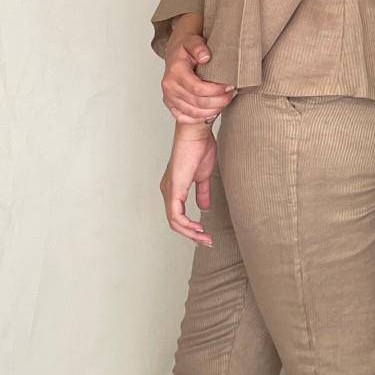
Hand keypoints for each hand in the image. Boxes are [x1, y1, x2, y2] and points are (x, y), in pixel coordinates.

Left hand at [160, 123, 217, 245]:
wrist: (196, 133)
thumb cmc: (200, 147)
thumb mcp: (204, 176)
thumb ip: (202, 193)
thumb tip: (204, 208)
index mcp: (173, 187)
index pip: (178, 215)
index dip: (191, 228)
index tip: (206, 233)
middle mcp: (167, 191)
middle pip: (175, 222)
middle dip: (192, 235)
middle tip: (207, 241)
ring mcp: (169, 191)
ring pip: (174, 223)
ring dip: (191, 233)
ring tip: (205, 238)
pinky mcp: (174, 190)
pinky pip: (176, 216)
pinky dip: (187, 226)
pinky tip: (198, 228)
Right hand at [162, 29, 237, 123]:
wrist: (175, 54)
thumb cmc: (185, 48)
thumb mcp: (192, 41)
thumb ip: (198, 47)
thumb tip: (205, 56)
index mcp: (175, 71)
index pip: (197, 88)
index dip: (216, 91)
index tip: (229, 87)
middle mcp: (170, 87)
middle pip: (198, 103)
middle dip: (218, 101)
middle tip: (231, 95)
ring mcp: (169, 98)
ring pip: (194, 113)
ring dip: (213, 110)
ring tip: (225, 102)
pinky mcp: (171, 105)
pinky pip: (186, 118)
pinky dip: (201, 118)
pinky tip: (212, 112)